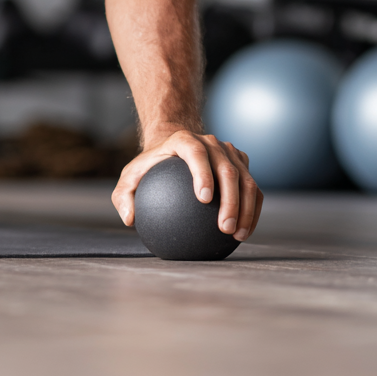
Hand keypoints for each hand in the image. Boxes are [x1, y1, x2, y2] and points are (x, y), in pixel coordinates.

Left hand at [112, 129, 262, 241]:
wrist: (175, 149)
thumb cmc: (152, 167)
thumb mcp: (131, 176)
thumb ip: (123, 195)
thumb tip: (129, 218)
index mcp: (184, 140)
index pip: (196, 153)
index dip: (203, 173)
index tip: (204, 200)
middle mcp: (211, 142)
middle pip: (227, 168)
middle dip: (230, 200)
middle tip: (223, 227)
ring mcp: (230, 152)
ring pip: (246, 180)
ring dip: (245, 209)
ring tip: (236, 235)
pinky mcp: (242, 164)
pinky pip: (253, 189)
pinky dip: (252, 211)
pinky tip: (243, 233)